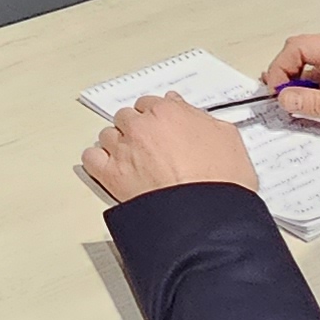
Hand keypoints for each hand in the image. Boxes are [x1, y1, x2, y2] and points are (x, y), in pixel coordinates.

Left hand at [78, 96, 260, 204]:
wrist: (206, 215)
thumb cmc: (221, 181)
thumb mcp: (227, 138)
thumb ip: (204, 119)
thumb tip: (190, 112)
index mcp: (169, 112)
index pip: (150, 104)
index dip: (154, 118)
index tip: (158, 128)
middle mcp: (142, 126)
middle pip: (126, 118)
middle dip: (135, 130)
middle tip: (148, 147)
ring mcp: (123, 150)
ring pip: (107, 136)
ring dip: (116, 145)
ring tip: (130, 161)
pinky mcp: (110, 175)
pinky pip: (91, 158)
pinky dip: (97, 162)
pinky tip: (108, 168)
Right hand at [259, 35, 319, 156]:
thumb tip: (285, 98)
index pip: (301, 46)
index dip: (281, 68)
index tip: (275, 93)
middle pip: (305, 54)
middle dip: (287, 76)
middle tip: (280, 102)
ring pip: (315, 70)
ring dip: (302, 88)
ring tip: (295, 111)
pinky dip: (317, 96)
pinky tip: (315, 113)